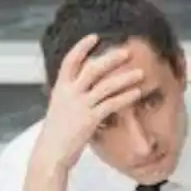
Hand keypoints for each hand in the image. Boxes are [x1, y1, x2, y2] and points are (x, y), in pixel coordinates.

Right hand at [35, 34, 142, 169]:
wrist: (50, 153)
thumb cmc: (55, 134)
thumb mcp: (59, 109)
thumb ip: (69, 97)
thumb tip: (83, 90)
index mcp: (60, 89)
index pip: (69, 61)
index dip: (81, 47)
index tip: (94, 38)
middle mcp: (69, 94)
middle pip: (92, 68)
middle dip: (111, 59)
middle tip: (127, 52)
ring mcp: (80, 106)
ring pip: (106, 85)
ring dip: (125, 78)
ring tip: (140, 73)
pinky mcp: (89, 119)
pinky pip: (111, 104)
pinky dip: (125, 97)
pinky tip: (136, 93)